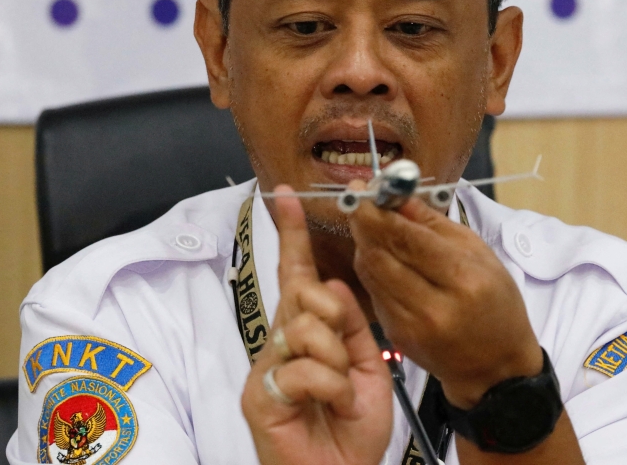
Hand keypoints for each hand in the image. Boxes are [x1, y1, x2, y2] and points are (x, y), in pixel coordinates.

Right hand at [241, 186, 392, 464]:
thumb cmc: (352, 430)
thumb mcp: (367, 368)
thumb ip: (351, 325)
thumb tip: (329, 285)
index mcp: (307, 333)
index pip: (297, 274)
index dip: (292, 235)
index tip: (284, 196)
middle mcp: (281, 343)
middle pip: (304, 291)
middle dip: (335, 317)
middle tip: (346, 361)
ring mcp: (267, 368)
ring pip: (305, 327)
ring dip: (339, 364)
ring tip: (342, 395)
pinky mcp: (259, 394)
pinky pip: (302, 367)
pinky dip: (331, 389)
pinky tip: (333, 408)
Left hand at [348, 186, 543, 408]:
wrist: (495, 368)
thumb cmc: (496, 303)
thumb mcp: (479, 254)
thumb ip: (435, 224)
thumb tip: (398, 195)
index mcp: (463, 279)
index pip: (408, 239)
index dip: (379, 211)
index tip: (363, 189)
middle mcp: (434, 305)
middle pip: (381, 255)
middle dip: (364, 223)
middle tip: (358, 200)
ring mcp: (412, 325)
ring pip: (371, 273)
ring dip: (364, 243)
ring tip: (368, 223)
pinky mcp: (397, 336)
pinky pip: (374, 292)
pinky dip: (372, 269)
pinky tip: (379, 256)